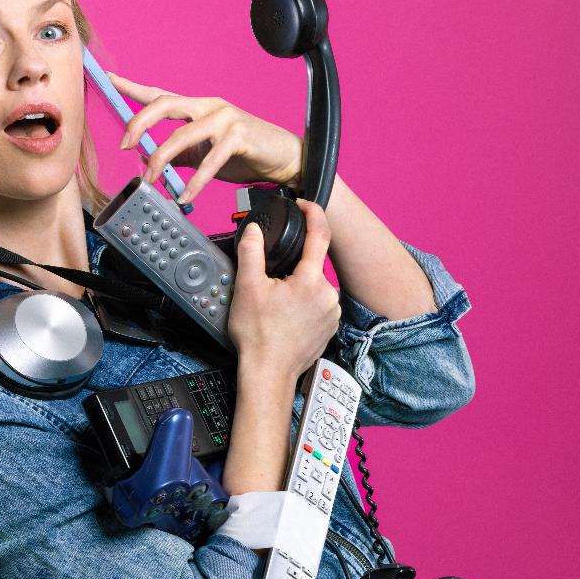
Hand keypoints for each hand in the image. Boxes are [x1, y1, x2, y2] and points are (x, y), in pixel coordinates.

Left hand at [104, 71, 303, 205]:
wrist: (284, 158)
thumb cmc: (244, 154)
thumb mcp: (205, 153)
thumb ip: (180, 155)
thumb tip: (149, 162)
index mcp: (198, 107)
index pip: (160, 94)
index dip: (133, 88)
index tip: (108, 80)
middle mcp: (209, 106)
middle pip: (165, 104)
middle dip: (140, 123)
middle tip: (126, 144)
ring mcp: (225, 118)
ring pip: (182, 135)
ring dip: (162, 160)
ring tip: (152, 180)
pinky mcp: (240, 136)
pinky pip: (209, 161)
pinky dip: (195, 182)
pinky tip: (185, 196)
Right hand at [227, 199, 340, 379]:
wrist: (269, 374)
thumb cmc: (259, 337)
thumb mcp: (247, 288)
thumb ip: (251, 252)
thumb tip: (252, 230)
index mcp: (311, 280)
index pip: (320, 233)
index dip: (312, 212)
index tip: (304, 204)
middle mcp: (328, 295)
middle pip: (313, 263)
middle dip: (293, 264)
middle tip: (269, 280)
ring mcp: (332, 313)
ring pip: (315, 284)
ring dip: (298, 285)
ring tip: (275, 304)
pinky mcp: (330, 327)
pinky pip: (318, 304)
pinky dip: (303, 303)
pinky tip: (286, 316)